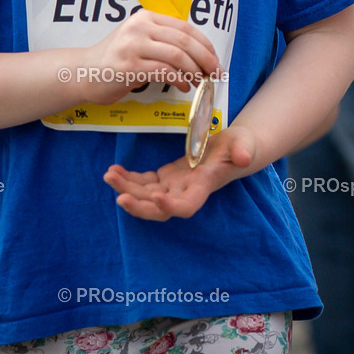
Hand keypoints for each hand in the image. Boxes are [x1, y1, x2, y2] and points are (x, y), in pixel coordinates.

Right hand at [83, 9, 219, 104]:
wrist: (84, 72)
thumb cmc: (115, 60)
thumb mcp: (139, 40)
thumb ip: (163, 40)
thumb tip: (199, 55)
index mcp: (145, 17)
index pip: (185, 27)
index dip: (205, 45)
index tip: (215, 60)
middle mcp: (139, 27)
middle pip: (184, 41)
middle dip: (206, 59)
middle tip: (216, 73)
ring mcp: (133, 45)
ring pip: (177, 56)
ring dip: (195, 72)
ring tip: (201, 82)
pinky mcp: (129, 66)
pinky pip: (165, 72)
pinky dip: (180, 81)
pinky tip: (184, 87)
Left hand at [103, 125, 255, 220]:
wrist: (232, 148)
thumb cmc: (240, 146)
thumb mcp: (244, 143)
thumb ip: (243, 150)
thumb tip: (244, 158)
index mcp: (203, 187)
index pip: (186, 206)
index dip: (170, 207)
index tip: (156, 196)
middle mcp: (185, 192)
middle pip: (159, 210)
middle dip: (139, 206)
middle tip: (119, 196)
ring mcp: (173, 187)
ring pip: (145, 196)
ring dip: (126, 189)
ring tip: (109, 176)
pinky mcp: (164, 178)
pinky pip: (143, 183)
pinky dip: (128, 179)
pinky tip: (113, 171)